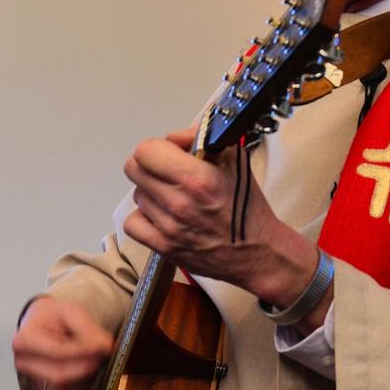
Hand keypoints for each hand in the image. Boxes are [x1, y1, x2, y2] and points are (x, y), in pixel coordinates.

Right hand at [13, 296, 114, 389]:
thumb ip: (87, 328)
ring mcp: (33, 381)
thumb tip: (104, 346)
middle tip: (103, 354)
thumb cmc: (54, 319)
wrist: (45, 326)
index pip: (58, 352)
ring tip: (94, 360)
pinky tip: (86, 372)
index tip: (105, 345)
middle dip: (87, 366)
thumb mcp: (70, 311)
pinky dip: (82, 388)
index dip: (85, 350)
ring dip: (85, 378)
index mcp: (24, 341)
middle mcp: (23, 364)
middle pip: (60, 375)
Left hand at [121, 129, 324, 315]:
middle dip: (150, 164)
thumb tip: (180, 137)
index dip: (158, 147)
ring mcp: (168, 227)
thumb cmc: (248, 209)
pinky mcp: (163, 247)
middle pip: (133, 169)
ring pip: (137, 194)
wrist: (256, 253)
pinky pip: (132, 224)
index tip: (171, 152)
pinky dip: (144, 217)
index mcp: (198, 178)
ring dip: (151, 191)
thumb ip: (206, 142)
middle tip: (167, 170)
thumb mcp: (236, 163)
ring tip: (174, 197)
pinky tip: (162, 216)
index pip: (146, 150)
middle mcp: (179, 202)